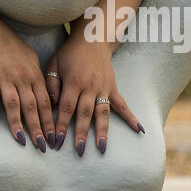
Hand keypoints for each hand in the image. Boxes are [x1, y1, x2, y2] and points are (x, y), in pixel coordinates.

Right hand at [0, 19, 53, 151]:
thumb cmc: (11, 47)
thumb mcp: (31, 60)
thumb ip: (39, 80)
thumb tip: (49, 99)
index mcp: (34, 75)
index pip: (46, 102)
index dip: (50, 121)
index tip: (54, 137)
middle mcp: (22, 78)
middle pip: (32, 107)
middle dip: (38, 128)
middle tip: (43, 146)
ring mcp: (4, 78)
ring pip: (13, 105)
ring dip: (18, 124)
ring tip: (21, 141)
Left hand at [45, 32, 143, 155]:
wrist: (92, 39)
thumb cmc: (69, 54)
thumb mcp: (54, 64)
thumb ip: (51, 85)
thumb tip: (51, 106)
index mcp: (74, 82)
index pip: (66, 107)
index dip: (61, 125)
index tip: (56, 140)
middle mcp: (90, 87)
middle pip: (85, 114)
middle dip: (81, 133)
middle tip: (78, 151)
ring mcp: (104, 88)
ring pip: (103, 113)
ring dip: (102, 131)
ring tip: (102, 148)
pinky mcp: (113, 88)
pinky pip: (123, 105)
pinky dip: (131, 118)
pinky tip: (139, 130)